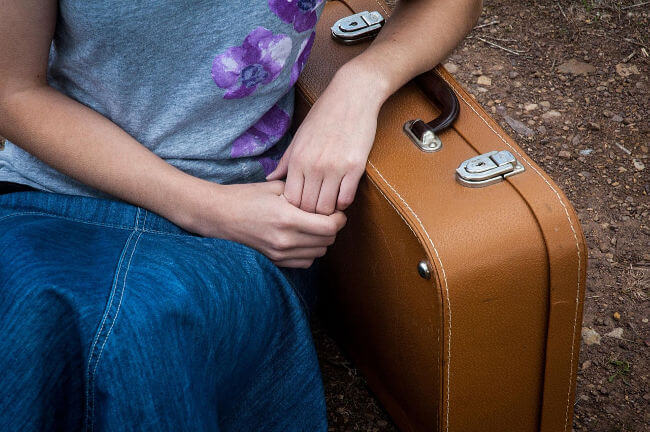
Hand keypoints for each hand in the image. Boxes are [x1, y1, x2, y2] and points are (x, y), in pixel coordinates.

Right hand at [182, 180, 346, 267]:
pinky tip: (302, 238)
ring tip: (313, 226)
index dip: (339, 218)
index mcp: (287, 218)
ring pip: (319, 253)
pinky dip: (310, 251)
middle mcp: (285, 240)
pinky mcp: (275, 261)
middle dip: (332, 228)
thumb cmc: (246, 197)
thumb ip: (303, 193)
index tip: (336, 211)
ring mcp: (280, 254)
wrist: (218, 215)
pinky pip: (305, 262)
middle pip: (328, 241)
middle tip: (326, 216)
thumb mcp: (276, 187)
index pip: (330, 226)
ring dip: (322, 240)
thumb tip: (327, 198)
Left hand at [266, 62, 387, 214]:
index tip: (302, 205)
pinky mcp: (355, 167)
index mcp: (297, 159)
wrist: (352, 96)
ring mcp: (335, 167)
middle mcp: (314, 165)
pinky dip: (344, 202)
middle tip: (316, 210)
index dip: (296, 207)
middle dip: (311, 213)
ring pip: (327, 207)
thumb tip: (270, 178)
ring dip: (328, 210)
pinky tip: (342, 194)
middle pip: (308, 207)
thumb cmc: (324, 115)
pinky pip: (346, 198)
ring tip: (329, 204)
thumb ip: (285, 161)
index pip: (291, 199)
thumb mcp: (299, 137)